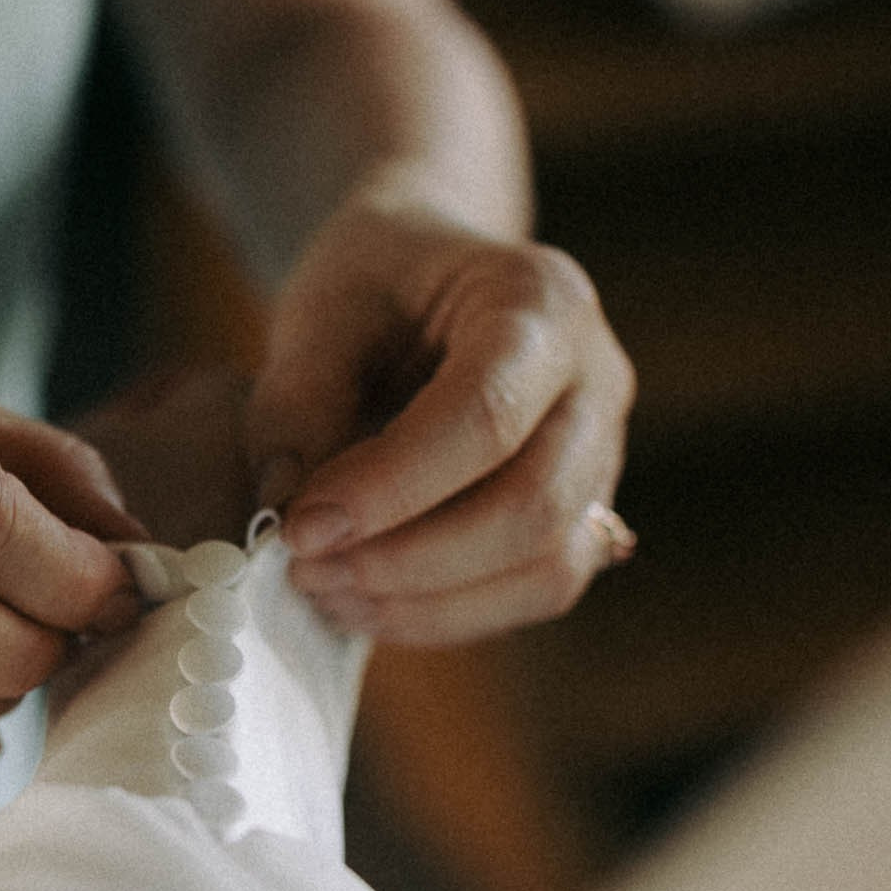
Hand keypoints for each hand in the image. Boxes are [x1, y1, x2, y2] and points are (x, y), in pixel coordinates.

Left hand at [246, 197, 634, 643]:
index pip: (487, 414)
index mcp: (542, 300)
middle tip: (306, 569)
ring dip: (427, 601)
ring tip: (326, 591)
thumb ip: (297, 400)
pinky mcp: (584, 515)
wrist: (431, 275)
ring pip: (547, 566)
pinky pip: (536, 591)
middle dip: (410, 559)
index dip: (391, 487)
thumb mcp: (322, 306)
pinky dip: (448, 615)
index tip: (300, 528)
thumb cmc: (378, 280)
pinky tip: (368, 603)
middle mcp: (597, 380)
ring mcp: (603, 455)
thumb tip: (287, 509)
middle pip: (533, 505)